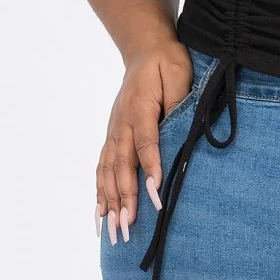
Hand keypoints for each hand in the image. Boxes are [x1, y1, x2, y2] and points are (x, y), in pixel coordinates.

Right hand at [95, 39, 193, 243]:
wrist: (144, 49)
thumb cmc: (167, 61)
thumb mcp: (179, 72)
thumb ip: (179, 99)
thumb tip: (181, 127)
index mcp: (140, 108)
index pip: (146, 144)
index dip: (150, 170)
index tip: (155, 196)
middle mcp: (122, 123)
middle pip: (122, 164)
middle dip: (124, 197)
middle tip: (128, 226)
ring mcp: (113, 130)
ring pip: (108, 170)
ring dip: (109, 201)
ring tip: (113, 230)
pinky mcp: (112, 135)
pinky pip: (101, 167)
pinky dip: (99, 191)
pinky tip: (99, 215)